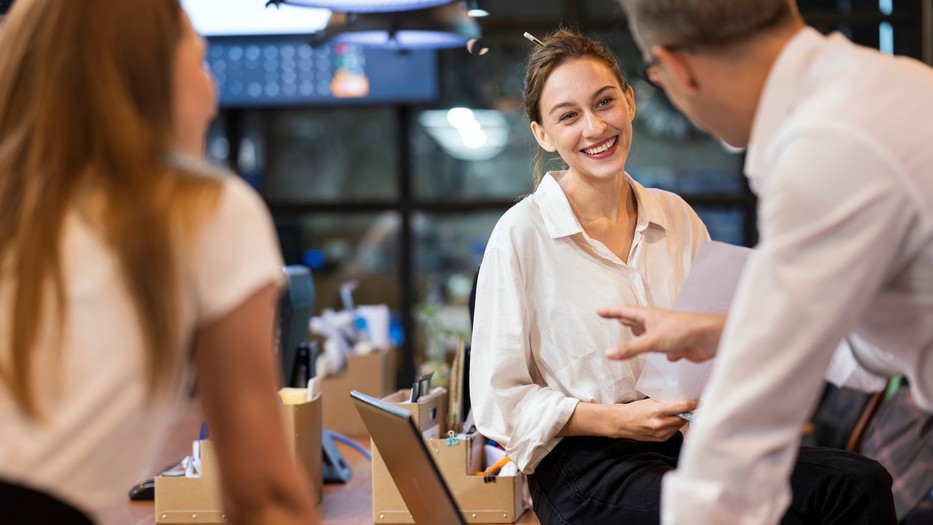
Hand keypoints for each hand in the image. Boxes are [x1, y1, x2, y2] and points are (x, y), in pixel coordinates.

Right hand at [597, 305, 724, 361]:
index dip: (611, 312)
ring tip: (636, 335)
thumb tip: (609, 354)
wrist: (708, 338)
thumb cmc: (682, 331)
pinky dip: (666, 353)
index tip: (599, 311)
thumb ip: (630, 349)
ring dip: (643, 337)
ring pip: (651, 335)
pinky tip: (669, 356)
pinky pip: (667, 350)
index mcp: (648, 317)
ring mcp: (667, 334)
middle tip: (616, 318)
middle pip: (637, 321)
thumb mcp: (651, 341)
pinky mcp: (677, 345)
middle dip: (626, 320)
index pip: (624, 312)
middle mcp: (657, 323)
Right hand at [611, 398, 697, 441]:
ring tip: (673, 415)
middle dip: (686, 413)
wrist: (622, 422)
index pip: (683, 407)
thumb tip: (681, 401)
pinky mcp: (660, 439)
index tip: (700, 401)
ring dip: (679, 420)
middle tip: (688, 407)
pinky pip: (673, 432)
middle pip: (683, 418)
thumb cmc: (634, 410)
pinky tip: (666, 422)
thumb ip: (666, 402)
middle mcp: (661, 423)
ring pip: (679, 426)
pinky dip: (672, 426)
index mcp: (658, 411)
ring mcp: (661, 433)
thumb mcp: (650, 401)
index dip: (694, 404)